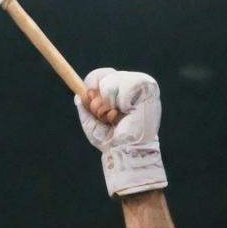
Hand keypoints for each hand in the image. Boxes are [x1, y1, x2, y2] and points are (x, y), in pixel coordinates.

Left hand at [75, 69, 166, 198]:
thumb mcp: (93, 125)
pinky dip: (122, 101)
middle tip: (107, 117)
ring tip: (117, 117)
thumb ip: (85, 110)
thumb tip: (79, 95)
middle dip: (99, 101)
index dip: (91, 86)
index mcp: (116, 92)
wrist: (125, 151)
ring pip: (114, 80)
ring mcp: (139, 84)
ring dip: (110, 103)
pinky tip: (128, 112)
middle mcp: (128, 85)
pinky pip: (126, 84)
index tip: (89, 100)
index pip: (100, 76)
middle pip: (105, 77)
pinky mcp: (148, 86)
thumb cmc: (112, 141)